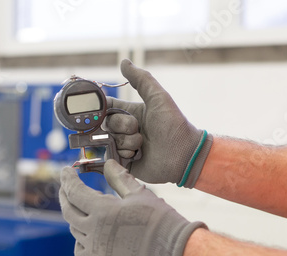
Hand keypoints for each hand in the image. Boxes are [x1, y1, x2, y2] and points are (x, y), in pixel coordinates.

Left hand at [59, 159, 206, 255]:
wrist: (173, 250)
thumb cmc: (159, 219)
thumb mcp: (138, 193)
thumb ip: (119, 178)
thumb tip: (108, 164)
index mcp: (102, 210)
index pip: (75, 192)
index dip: (68, 179)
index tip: (65, 171)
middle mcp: (94, 231)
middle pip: (68, 211)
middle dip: (65, 195)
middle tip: (66, 186)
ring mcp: (96, 249)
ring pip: (74, 229)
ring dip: (74, 216)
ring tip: (82, 207)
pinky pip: (80, 250)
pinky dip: (80, 239)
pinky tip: (88, 232)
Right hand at [106, 59, 212, 187]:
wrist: (183, 154)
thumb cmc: (174, 125)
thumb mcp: (158, 97)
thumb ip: (141, 79)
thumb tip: (124, 61)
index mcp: (131, 112)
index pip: (107, 107)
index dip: (102, 107)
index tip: (103, 108)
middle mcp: (125, 129)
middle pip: (107, 123)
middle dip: (122, 126)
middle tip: (138, 129)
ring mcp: (124, 146)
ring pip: (110, 140)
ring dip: (126, 141)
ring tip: (143, 145)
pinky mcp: (124, 162)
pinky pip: (112, 156)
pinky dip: (124, 154)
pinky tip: (137, 155)